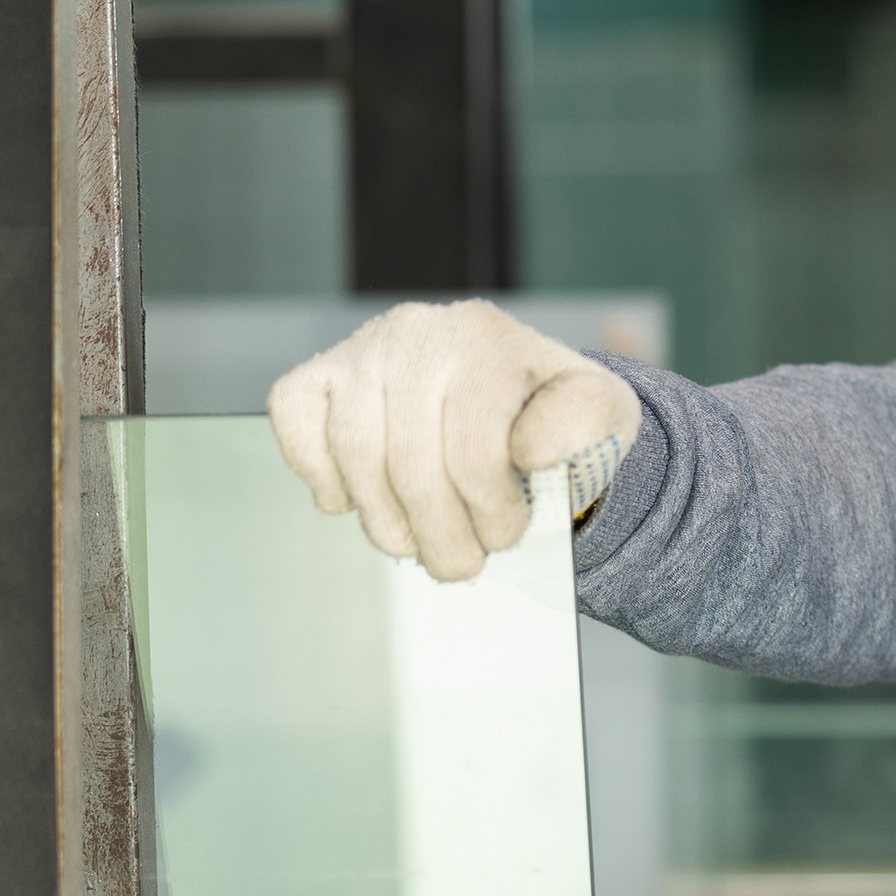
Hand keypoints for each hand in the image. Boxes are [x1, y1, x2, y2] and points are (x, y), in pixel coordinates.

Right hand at [269, 300, 642, 582]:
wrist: (512, 394)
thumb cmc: (552, 414)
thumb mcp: (600, 416)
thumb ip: (586, 425)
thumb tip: (531, 448)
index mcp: (488, 338)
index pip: (474, 455)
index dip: (492, 514)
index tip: (510, 531)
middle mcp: (419, 332)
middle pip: (411, 465)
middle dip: (441, 535)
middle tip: (463, 562)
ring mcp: (363, 349)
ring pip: (354, 455)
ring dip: (387, 523)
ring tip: (419, 543)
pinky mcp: (320, 373)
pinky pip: (294, 422)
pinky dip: (320, 474)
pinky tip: (357, 498)